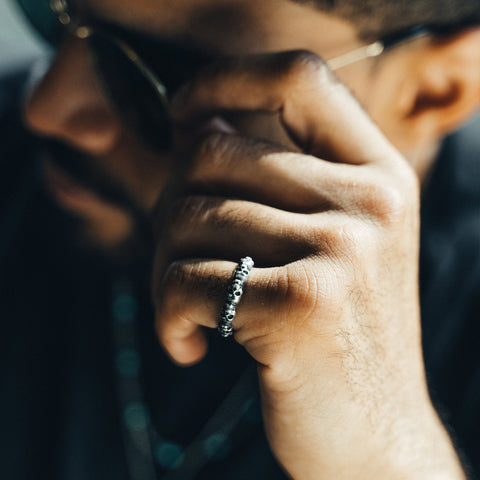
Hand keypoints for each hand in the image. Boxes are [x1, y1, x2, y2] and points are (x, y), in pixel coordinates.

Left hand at [152, 51, 464, 478]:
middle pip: (212, 153)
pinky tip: (191, 344)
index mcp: (378, 175)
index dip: (226, 79)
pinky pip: (185, 281)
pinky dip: (168, 315)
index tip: (181, 111)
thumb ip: (277, 178)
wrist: (375, 433)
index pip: (299, 77)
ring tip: (190, 310)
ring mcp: (341, 252)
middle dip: (171, 208)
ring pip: (188, 217)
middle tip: (181, 260)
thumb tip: (200, 125)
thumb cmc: (338, 335)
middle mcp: (369, 203)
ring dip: (165, 269)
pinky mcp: (302, 306)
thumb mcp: (332, 244)